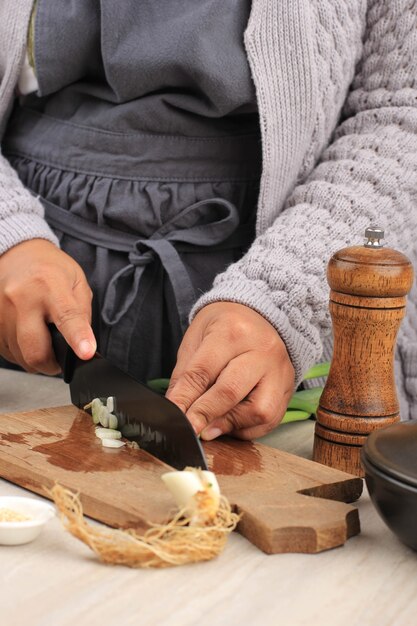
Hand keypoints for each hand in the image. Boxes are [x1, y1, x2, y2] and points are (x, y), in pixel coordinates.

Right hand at [0, 239, 95, 374]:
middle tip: (58, 360)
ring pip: (19, 355)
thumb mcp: (76, 282)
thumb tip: (85, 345)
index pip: (67, 317)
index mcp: (50, 285)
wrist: (16, 253)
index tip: (86, 353)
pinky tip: (27, 336)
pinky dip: (19, 352)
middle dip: (51, 365)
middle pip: (35, 349)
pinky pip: (6, 351)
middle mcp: (21, 298)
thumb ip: (83, 313)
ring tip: (42, 340)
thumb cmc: (49, 268)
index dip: (78, 339)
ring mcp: (1, 310)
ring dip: (34, 358)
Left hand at [166, 302, 294, 439]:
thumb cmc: (223, 327)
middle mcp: (262, 350)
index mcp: (233, 331)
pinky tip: (230, 423)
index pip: (204, 372)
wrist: (258, 316)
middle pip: (231, 391)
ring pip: (258, 411)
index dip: (185, 399)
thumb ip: (186, 375)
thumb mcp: (197, 339)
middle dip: (205, 415)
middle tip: (189, 429)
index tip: (174, 417)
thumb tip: (177, 409)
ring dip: (229, 424)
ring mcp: (279, 370)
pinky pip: (270, 420)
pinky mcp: (288, 388)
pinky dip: (246, 428)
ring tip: (210, 426)